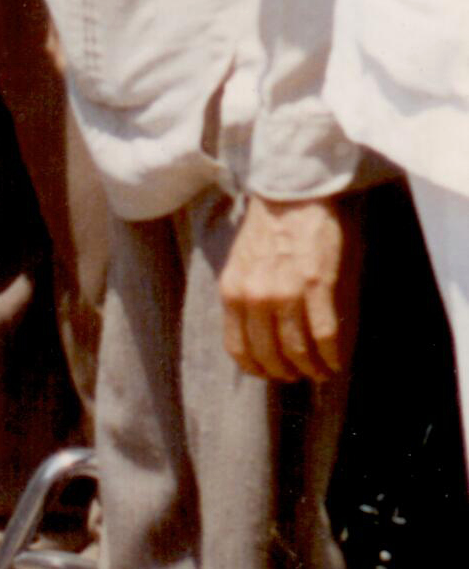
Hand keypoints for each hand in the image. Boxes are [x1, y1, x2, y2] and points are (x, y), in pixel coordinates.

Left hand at [219, 193, 355, 380]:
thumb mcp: (242, 267)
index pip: (239, 349)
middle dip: (287, 372)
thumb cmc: (269, 229)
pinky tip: (337, 361)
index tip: (271, 373)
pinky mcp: (316, 285)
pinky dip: (332, 354)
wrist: (291, 193)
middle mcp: (254, 297)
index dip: (257, 368)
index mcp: (232, 293)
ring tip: (322, 372)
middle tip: (302, 375)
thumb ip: (246, 300)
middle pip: (270, 355)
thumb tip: (260, 337)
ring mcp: (285, 293)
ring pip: (298, 349)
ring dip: (312, 368)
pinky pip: (325, 334)